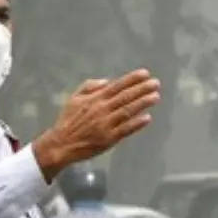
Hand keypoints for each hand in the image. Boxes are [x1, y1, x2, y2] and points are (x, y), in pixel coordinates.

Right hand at [33, 69, 161, 180]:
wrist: (61, 144)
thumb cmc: (68, 121)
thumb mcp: (74, 98)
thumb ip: (89, 86)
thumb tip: (108, 81)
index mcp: (95, 99)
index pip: (117, 86)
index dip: (132, 79)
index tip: (145, 74)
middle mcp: (102, 109)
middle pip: (125, 97)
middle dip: (142, 89)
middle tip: (156, 84)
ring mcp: (106, 124)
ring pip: (128, 111)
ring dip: (143, 103)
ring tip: (155, 97)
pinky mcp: (108, 139)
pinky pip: (125, 129)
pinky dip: (136, 124)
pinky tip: (147, 118)